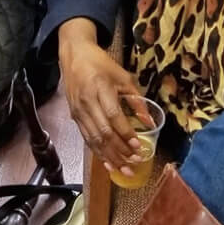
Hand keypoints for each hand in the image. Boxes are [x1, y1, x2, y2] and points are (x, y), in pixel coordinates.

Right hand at [59, 18, 146, 177]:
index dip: (126, 133)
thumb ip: (137, 99)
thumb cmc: (101, 64)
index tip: (139, 146)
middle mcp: (87, 101)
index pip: (114, 116)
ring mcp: (79, 110)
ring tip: (124, 169)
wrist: (74, 55)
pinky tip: (108, 163)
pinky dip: (98, 153)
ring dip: (110, 156)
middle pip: (104, 132)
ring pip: (94, 139)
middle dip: (120, 150)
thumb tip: (149, 122)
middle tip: (135, 161)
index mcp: (101, 88)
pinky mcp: (74, 117)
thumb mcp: (123, 76)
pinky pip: (87, 139)